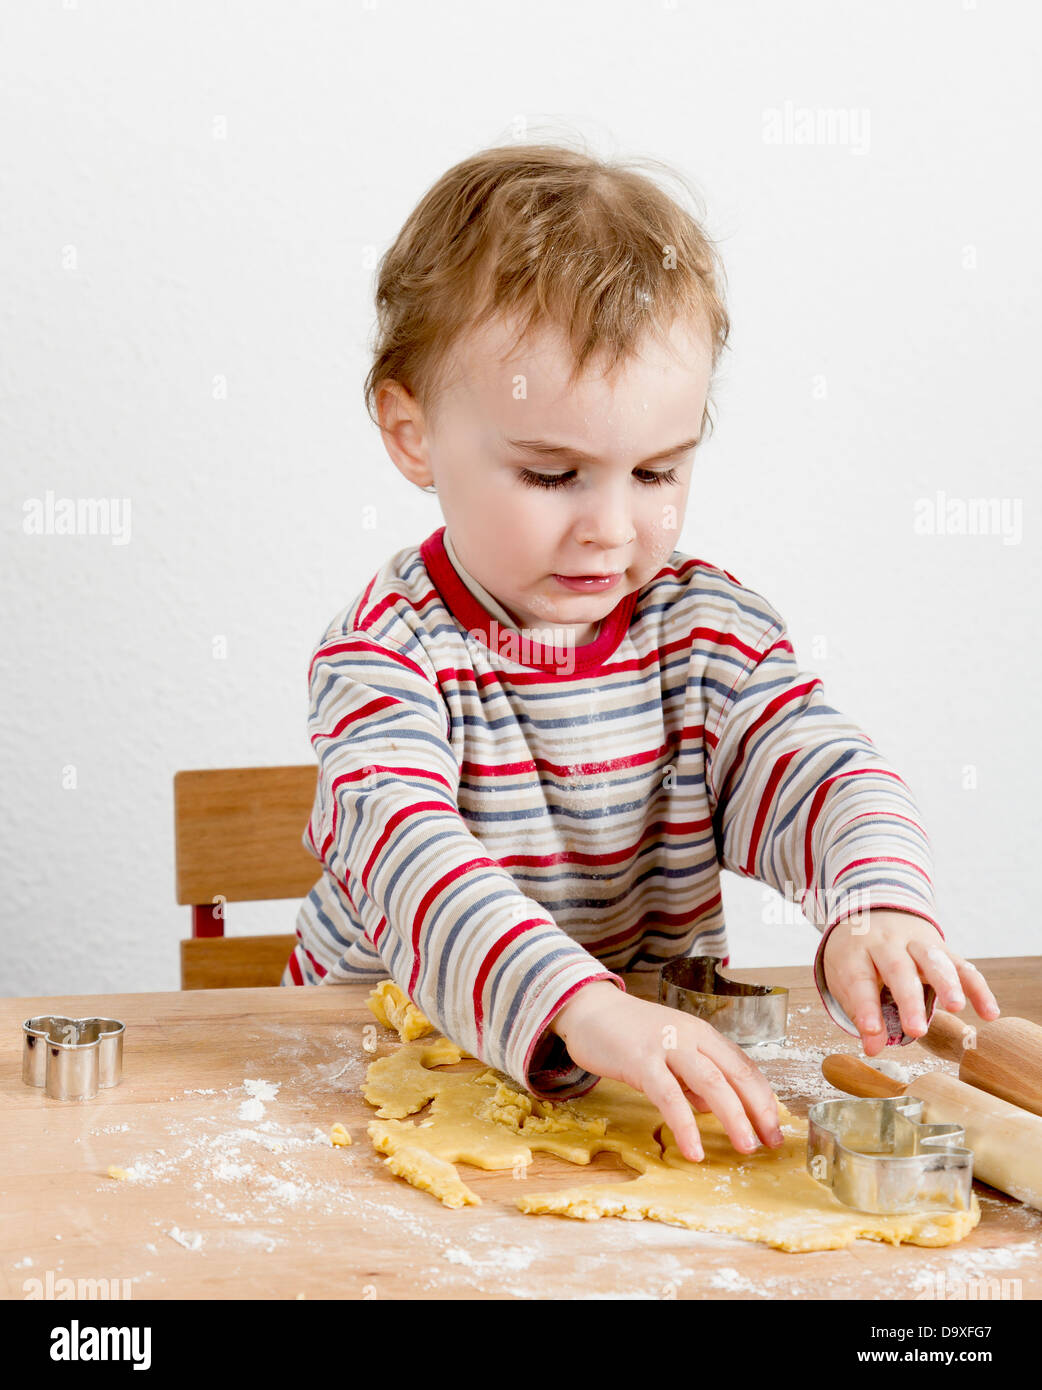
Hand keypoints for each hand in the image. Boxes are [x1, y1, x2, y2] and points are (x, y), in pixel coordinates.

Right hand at [549, 982, 783, 1161]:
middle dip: (758, 1110)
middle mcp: (691, 1036)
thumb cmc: (631, 1035)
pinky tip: (694, 1150)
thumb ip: (694, 1078)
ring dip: (733, 1116)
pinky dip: (685, 1124)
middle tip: (771, 1142)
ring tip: (746, 1146)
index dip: (764, 1099)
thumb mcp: (671, 1053)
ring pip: (711, 1082)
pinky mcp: (641, 1060)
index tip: (774, 1129)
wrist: (590, 1010)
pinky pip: (669, 1096)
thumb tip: (714, 1109)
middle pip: (736, 1073)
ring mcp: (667, 1046)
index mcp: (703, 1034)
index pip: (744, 1066)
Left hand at [823, 909, 999, 1054]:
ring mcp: (916, 943)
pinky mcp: (942, 948)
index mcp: (855, 951)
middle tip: (916, 1031)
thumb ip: (859, 1012)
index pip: (858, 979)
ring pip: (933, 960)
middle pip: (898, 969)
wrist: (875, 912)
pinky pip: (962, 966)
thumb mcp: (845, 979)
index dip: (864, 1006)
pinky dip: (978, 989)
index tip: (872, 1031)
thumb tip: (873, 1048)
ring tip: (956, 1009)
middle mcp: (886, 943)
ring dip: (947, 984)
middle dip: (909, 1002)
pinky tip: (989, 1013)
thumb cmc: (857, 956)